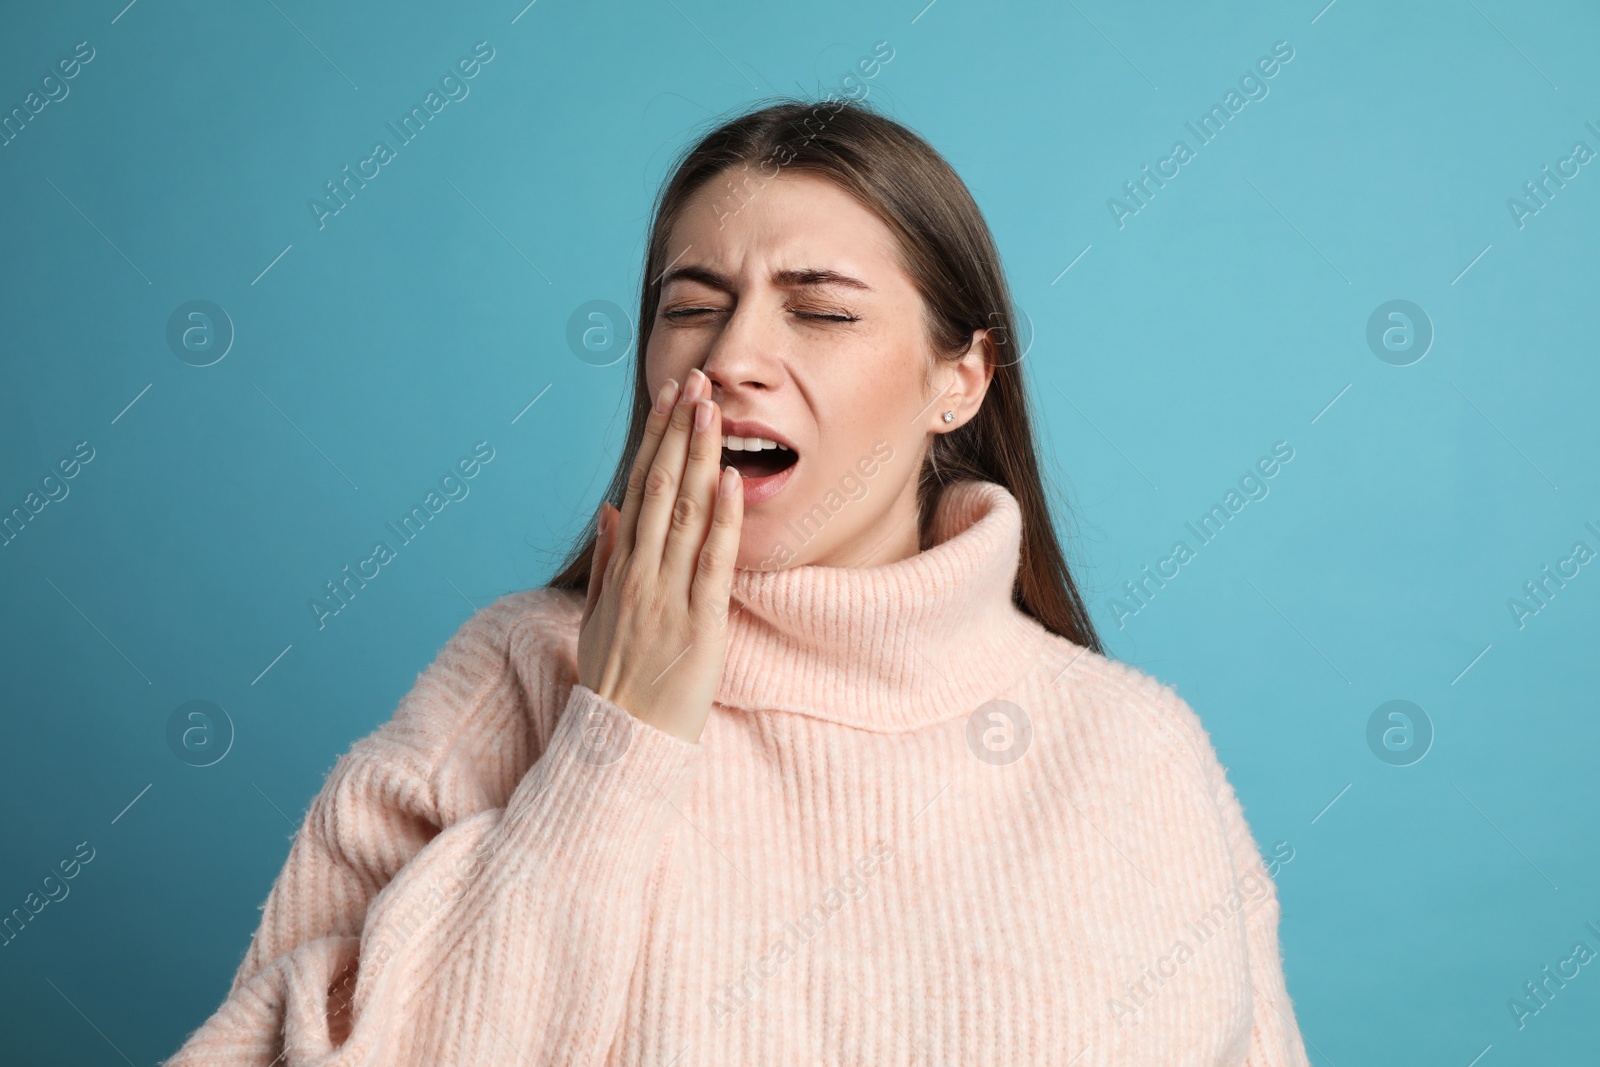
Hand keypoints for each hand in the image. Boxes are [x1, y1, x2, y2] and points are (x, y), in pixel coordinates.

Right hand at [577, 368, 742, 743]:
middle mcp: (639, 573)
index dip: (656, 440)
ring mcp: (667, 596)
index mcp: (619, 569)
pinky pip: (712, 562)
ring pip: (684, 513)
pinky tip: (730, 479)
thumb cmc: (614, 682)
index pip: (638, 487)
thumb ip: (604, 562)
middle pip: (659, 487)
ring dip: (700, 457)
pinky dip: (721, 519)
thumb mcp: (596, 616)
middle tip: (695, 381)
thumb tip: (609, 511)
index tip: (669, 399)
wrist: (622, 741)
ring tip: (713, 410)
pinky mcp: (699, 622)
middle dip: (679, 432)